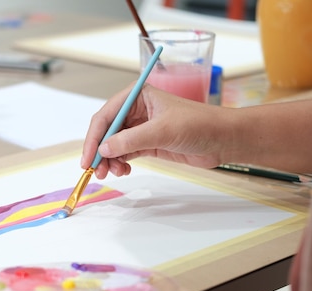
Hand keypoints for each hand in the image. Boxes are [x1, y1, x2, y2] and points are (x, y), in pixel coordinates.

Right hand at [81, 84, 231, 178]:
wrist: (224, 139)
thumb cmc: (199, 124)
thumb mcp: (162, 131)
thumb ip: (131, 140)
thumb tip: (104, 150)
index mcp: (137, 96)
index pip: (106, 116)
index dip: (94, 137)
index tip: (88, 157)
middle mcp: (136, 110)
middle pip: (107, 131)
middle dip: (100, 151)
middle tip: (97, 170)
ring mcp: (142, 127)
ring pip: (115, 144)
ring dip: (110, 160)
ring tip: (113, 173)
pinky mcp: (148, 143)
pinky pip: (126, 153)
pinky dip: (120, 162)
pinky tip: (123, 170)